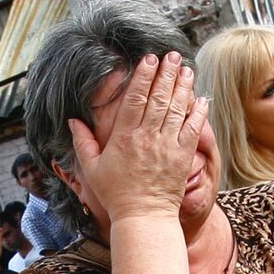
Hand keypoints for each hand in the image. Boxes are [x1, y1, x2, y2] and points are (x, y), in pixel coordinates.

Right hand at [66, 52, 210, 223]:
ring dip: (183, 86)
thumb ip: (82, 143)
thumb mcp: (92, 169)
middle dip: (167, 74)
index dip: (143, 76)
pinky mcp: (183, 156)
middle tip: (172, 56)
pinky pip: (193, 128)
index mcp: (124, 137)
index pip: (135, 99)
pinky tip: (201, 98)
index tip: (149, 59)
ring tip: (186, 69)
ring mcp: (167, 146)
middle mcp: (147, 138)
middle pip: (159, 97)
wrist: (143, 218)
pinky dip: (198, 112)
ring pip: (177, 109)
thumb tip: (73, 121)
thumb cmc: (116, 195)